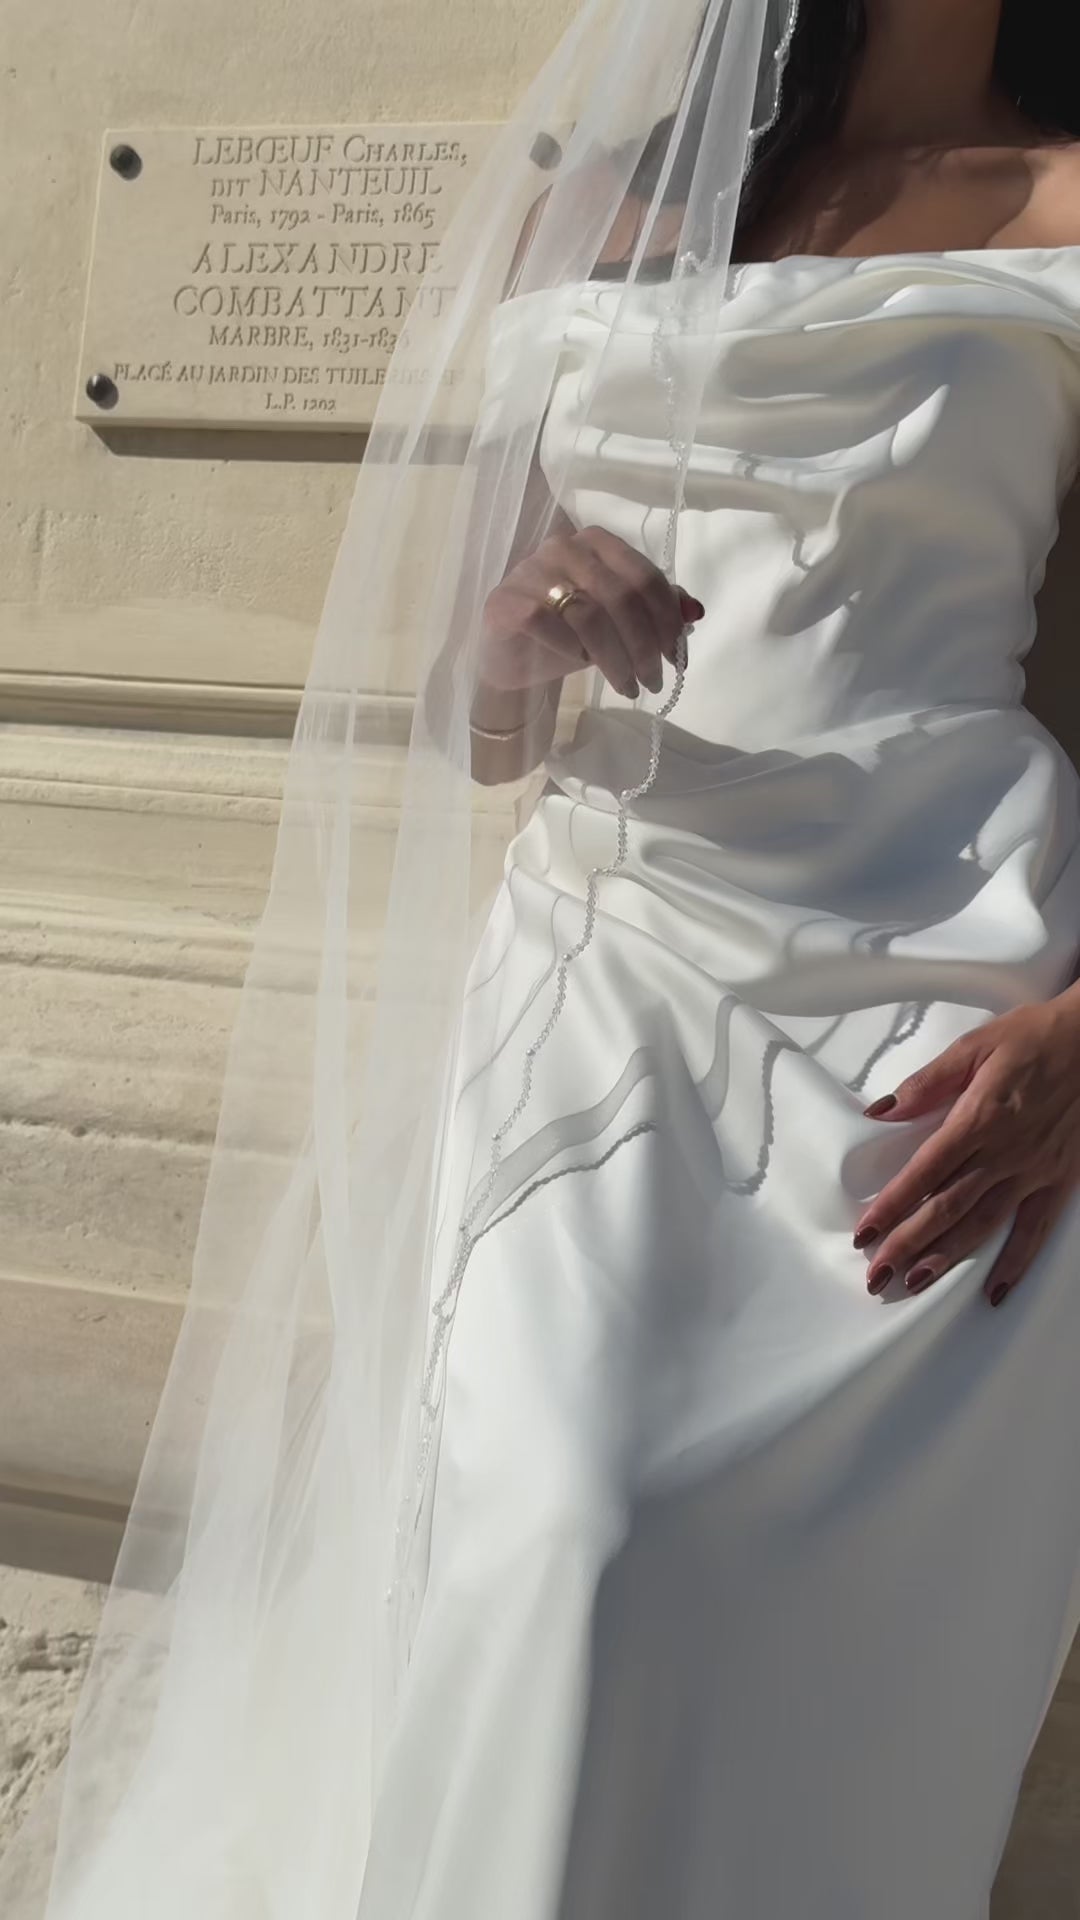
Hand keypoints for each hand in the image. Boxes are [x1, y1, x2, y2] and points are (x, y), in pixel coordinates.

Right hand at [479, 524, 703, 701]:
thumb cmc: (570, 634)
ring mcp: (530, 571)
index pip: (645, 577)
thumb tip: (694, 612)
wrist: (514, 658)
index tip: (677, 658)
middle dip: (644, 646)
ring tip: (628, 686)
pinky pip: (547, 624)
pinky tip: (580, 664)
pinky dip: (571, 649)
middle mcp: (564, 547)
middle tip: (653, 681)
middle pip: (622, 597)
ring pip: (589, 615)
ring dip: (616, 659)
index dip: (668, 620)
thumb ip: (655, 608)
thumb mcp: (619, 621)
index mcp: (597, 543)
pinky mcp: (505, 601)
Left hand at [853, 993, 1079, 1306]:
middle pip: (947, 1207)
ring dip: (947, 1258)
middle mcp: (1004, 1153)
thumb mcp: (976, 1045)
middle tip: (877, 1275)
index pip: (925, 1171)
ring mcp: (1034, 1172)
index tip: (864, 1232)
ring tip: (914, 1283)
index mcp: (978, 1118)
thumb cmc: (1033, 1037)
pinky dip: (1017, 1262)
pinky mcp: (1059, 1181)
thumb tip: (881, 1111)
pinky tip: (995, 1291)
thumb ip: (929, 1082)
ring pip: (984, 1224)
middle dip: (908, 1244)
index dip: (893, 1205)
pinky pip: (1036, 1229)